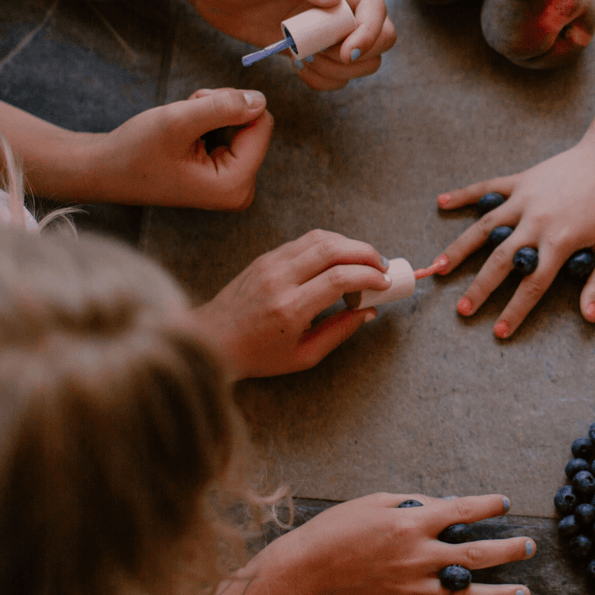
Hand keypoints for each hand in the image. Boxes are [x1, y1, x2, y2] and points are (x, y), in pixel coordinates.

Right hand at [90, 87, 272, 208]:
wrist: (105, 170)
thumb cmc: (136, 150)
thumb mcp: (179, 121)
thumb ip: (223, 107)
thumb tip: (260, 99)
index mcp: (236, 185)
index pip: (262, 124)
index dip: (233, 103)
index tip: (199, 105)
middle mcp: (241, 190)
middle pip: (254, 125)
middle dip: (221, 110)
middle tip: (186, 115)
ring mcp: (234, 185)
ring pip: (242, 126)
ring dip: (212, 114)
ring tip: (181, 126)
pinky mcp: (225, 176)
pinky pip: (231, 135)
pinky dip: (208, 124)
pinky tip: (183, 134)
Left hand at [187, 0, 396, 89]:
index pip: (375, 7)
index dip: (369, 33)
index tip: (344, 52)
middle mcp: (342, 0)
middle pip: (383, 38)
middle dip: (357, 55)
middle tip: (318, 54)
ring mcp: (331, 28)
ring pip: (365, 62)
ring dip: (338, 71)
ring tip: (302, 59)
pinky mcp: (317, 50)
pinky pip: (339, 76)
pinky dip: (324, 81)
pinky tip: (297, 68)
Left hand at [191, 229, 391, 378]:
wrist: (210, 339)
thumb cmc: (257, 355)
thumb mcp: (303, 356)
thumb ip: (339, 332)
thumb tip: (368, 311)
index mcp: (290, 308)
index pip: (339, 278)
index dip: (369, 276)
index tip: (384, 284)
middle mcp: (280, 279)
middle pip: (333, 249)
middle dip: (366, 253)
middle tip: (382, 266)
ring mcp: (270, 263)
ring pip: (320, 238)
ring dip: (350, 244)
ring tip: (365, 261)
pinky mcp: (266, 257)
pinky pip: (304, 241)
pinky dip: (330, 244)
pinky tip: (341, 259)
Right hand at [262, 493, 533, 594]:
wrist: (307, 567)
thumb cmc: (340, 526)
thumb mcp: (377, 501)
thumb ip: (415, 503)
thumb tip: (446, 505)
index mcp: (413, 524)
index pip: (462, 512)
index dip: (487, 507)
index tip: (505, 503)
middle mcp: (418, 557)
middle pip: (474, 556)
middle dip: (507, 551)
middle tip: (530, 547)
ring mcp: (410, 589)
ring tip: (524, 594)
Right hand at [434, 139, 594, 336]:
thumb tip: (589, 318)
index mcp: (559, 241)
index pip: (532, 284)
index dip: (516, 310)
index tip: (500, 332)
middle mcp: (535, 221)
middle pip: (501, 261)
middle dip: (479, 288)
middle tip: (462, 311)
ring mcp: (524, 199)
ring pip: (484, 228)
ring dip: (459, 249)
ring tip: (438, 268)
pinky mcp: (520, 181)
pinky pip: (486, 188)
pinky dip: (463, 195)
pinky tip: (441, 202)